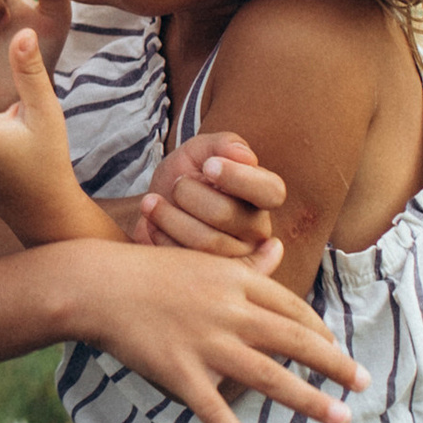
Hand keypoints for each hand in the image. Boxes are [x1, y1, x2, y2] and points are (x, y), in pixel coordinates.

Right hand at [71, 240, 363, 422]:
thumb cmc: (150, 272)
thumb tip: (278, 248)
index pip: (294, 310)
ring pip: (269, 376)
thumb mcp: (203, 259)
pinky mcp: (179, 371)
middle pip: (295, 341)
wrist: (98, 285)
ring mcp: (205, 343)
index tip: (336, 351)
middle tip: (364, 384)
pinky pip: (213, 409)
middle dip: (335, 364)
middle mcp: (229, 312)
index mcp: (237, 283)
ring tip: (341, 418)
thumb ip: (244, 264)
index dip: (321, 333)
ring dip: (309, 400)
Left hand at [135, 131, 285, 260]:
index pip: (272, 191)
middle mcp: (256, 230)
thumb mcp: (198, 152)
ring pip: (205, 242)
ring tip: (150, 202)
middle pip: (227, 214)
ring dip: (168, 216)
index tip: (207, 166)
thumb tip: (246, 156)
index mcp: (262, 197)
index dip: (239, 178)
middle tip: (174, 184)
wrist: (153, 209)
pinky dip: (162, 239)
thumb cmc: (183, 178)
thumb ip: (222, 144)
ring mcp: (236, 258)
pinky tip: (153, 226)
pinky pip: (187, 263)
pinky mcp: (210, 277)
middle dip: (189, 194)